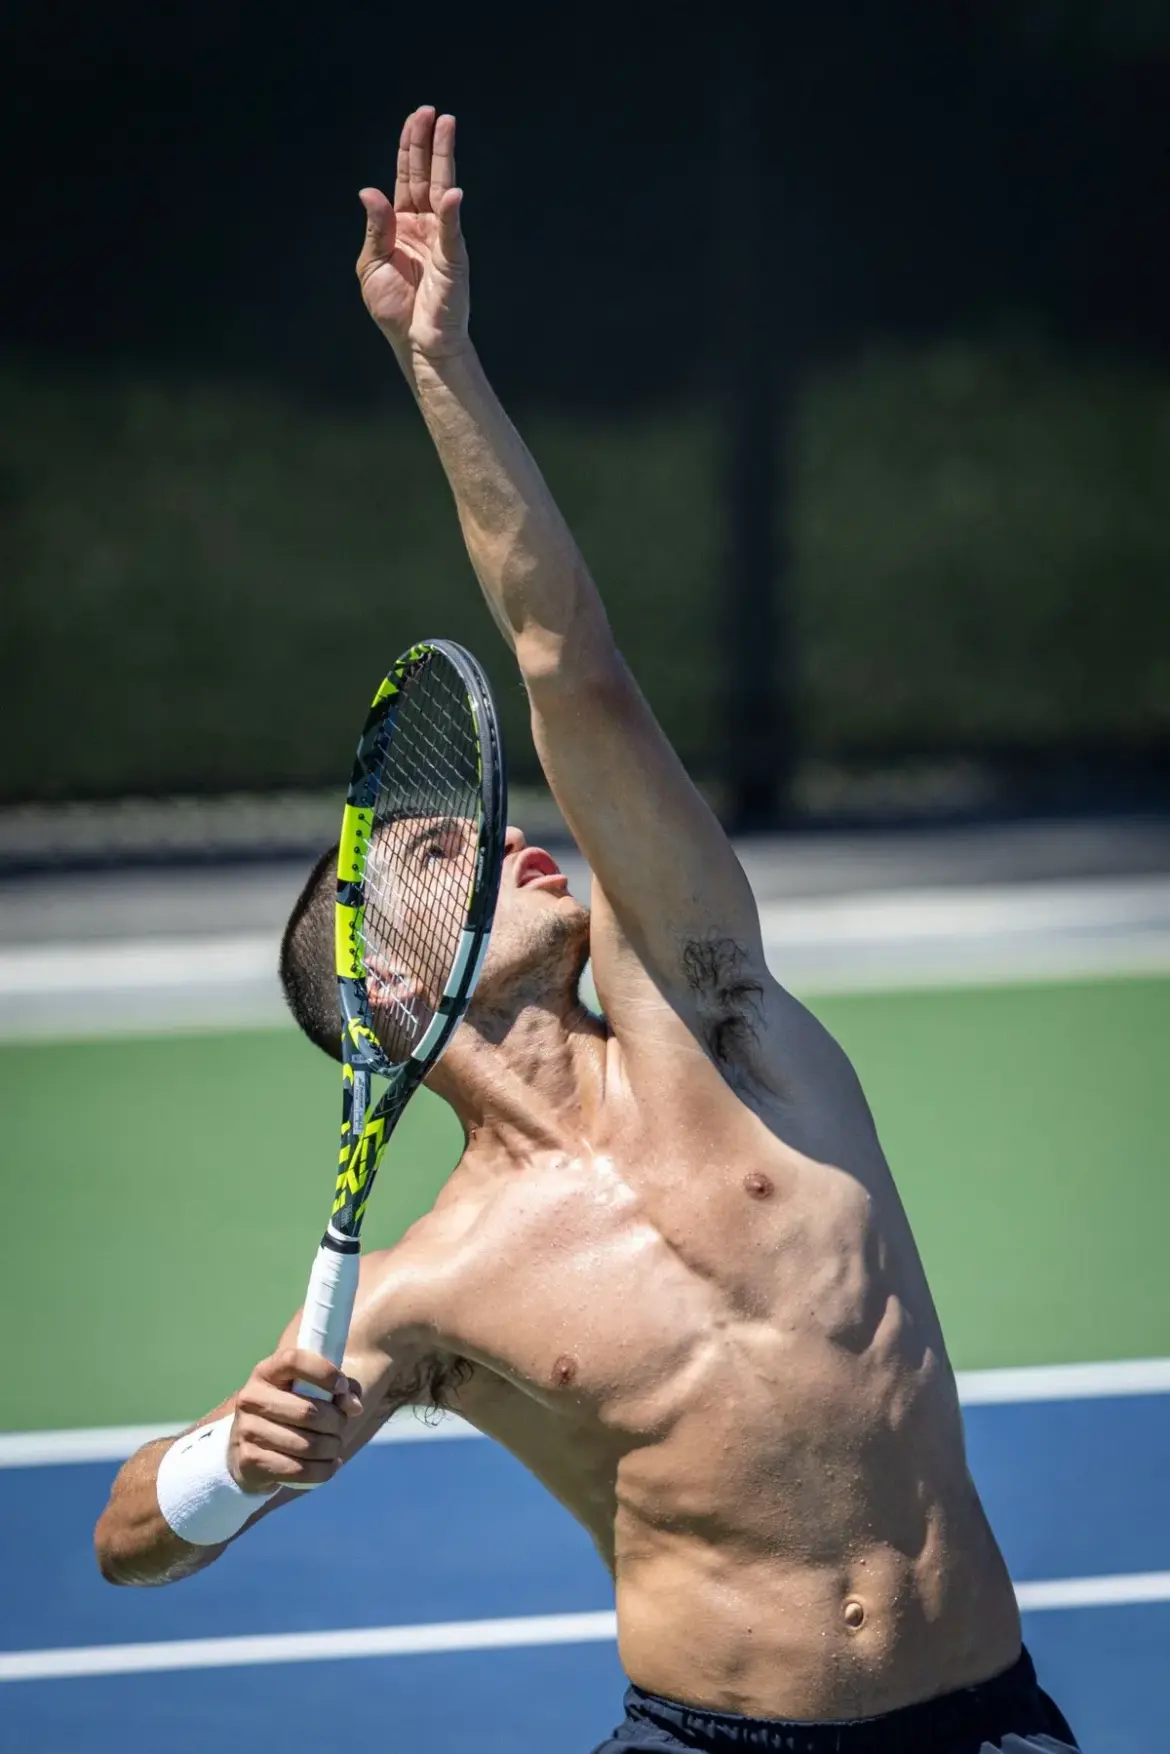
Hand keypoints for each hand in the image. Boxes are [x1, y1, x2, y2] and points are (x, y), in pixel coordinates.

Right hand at [229, 1349, 361, 1491]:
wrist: (246, 1449)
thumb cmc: (288, 1410)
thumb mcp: (310, 1391)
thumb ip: (339, 1390)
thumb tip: (354, 1407)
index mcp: (267, 1371)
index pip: (294, 1360)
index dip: (323, 1372)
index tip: (341, 1387)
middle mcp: (251, 1397)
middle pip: (307, 1411)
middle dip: (336, 1422)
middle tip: (342, 1426)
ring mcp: (247, 1429)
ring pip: (306, 1445)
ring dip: (331, 1448)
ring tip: (335, 1446)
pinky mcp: (249, 1460)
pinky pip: (297, 1470)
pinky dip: (322, 1470)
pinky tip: (330, 1465)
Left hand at [357, 106, 468, 359]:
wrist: (416, 342)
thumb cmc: (394, 308)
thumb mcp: (372, 264)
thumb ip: (374, 228)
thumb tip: (370, 191)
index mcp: (403, 225)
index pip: (407, 178)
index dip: (410, 149)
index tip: (416, 119)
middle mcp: (424, 226)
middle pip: (426, 175)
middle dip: (428, 143)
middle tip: (432, 113)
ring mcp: (441, 239)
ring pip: (442, 191)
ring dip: (444, 160)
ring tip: (447, 128)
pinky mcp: (453, 260)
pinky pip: (451, 232)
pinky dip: (450, 214)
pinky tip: (451, 193)